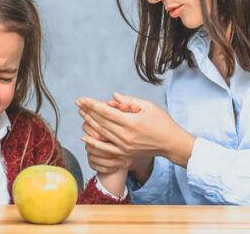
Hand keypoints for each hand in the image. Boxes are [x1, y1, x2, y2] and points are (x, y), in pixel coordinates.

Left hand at [76, 92, 195, 167]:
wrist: (171, 144)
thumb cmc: (163, 122)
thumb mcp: (149, 106)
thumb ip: (129, 101)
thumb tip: (113, 96)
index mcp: (131, 122)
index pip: (106, 111)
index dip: (92, 105)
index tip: (82, 99)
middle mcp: (126, 135)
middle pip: (101, 121)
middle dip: (88, 111)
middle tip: (78, 103)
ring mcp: (124, 146)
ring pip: (102, 133)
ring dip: (89, 123)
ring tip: (80, 114)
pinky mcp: (125, 153)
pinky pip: (106, 148)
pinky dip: (94, 143)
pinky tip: (84, 137)